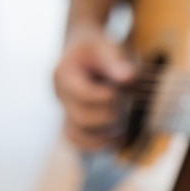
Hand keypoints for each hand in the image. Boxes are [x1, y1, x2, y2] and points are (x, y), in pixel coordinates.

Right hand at [54, 23, 135, 149]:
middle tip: (125, 106)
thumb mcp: (108, 45)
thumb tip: (128, 77)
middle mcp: (60, 96)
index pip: (82, 94)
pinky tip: (118, 140)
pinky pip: (78, 140)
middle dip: (108, 116)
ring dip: (102, 138)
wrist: (85, 50)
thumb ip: (117, 60)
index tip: (121, 91)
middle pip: (81, 118)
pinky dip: (97, 145)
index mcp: (64, 74)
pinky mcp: (74, 121)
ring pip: (76, 135)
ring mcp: (65, 111)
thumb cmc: (98, 48)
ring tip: (124, 133)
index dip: (105, 97)